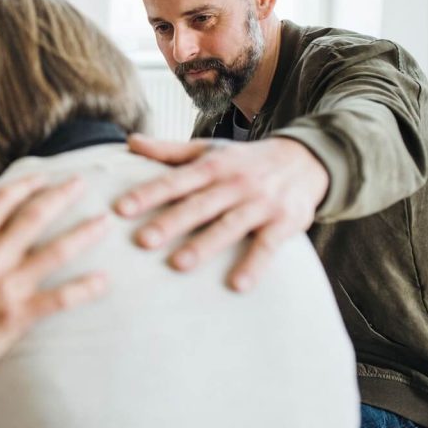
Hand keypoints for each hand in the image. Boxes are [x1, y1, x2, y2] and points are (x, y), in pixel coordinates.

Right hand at [0, 176, 109, 389]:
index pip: (4, 200)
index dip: (27, 184)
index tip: (44, 177)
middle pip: (35, 217)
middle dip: (62, 196)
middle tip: (82, 183)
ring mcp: (7, 286)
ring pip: (55, 252)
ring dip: (83, 234)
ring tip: (104, 222)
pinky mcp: (18, 315)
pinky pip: (59, 299)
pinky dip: (84, 289)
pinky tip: (104, 280)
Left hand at [115, 134, 328, 291]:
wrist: (306, 160)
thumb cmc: (243, 161)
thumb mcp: (209, 150)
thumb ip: (168, 151)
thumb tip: (129, 141)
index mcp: (213, 165)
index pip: (176, 180)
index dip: (149, 193)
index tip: (121, 209)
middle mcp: (235, 183)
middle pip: (199, 204)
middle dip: (171, 222)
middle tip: (142, 241)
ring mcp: (261, 203)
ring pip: (230, 225)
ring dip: (205, 245)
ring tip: (178, 265)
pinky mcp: (285, 222)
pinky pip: (268, 246)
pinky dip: (254, 265)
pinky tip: (237, 285)